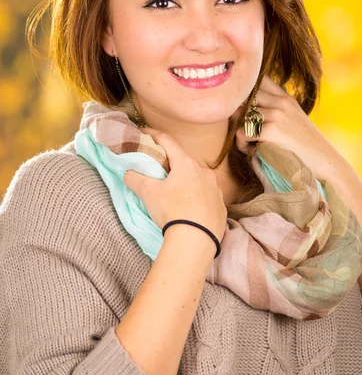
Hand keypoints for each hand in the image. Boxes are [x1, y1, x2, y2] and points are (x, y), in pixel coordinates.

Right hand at [123, 128, 227, 242]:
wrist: (196, 241)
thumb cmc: (172, 211)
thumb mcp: (148, 193)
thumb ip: (135, 178)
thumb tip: (128, 173)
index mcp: (186, 164)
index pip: (168, 141)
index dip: (154, 135)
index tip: (144, 133)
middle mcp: (204, 172)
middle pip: (184, 160)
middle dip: (170, 162)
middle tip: (157, 168)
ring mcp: (215, 189)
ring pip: (197, 178)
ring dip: (185, 180)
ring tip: (174, 190)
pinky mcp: (221, 206)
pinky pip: (206, 196)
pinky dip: (196, 197)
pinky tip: (189, 208)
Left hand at [232, 74, 340, 181]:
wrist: (325, 162)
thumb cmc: (305, 147)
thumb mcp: (293, 121)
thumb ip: (274, 110)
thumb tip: (244, 109)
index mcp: (286, 98)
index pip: (258, 79)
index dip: (245, 92)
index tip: (242, 108)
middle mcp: (282, 101)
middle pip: (244, 96)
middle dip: (236, 112)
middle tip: (241, 129)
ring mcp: (278, 114)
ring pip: (240, 114)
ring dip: (238, 130)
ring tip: (248, 144)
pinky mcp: (273, 130)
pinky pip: (242, 132)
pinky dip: (242, 144)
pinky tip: (252, 151)